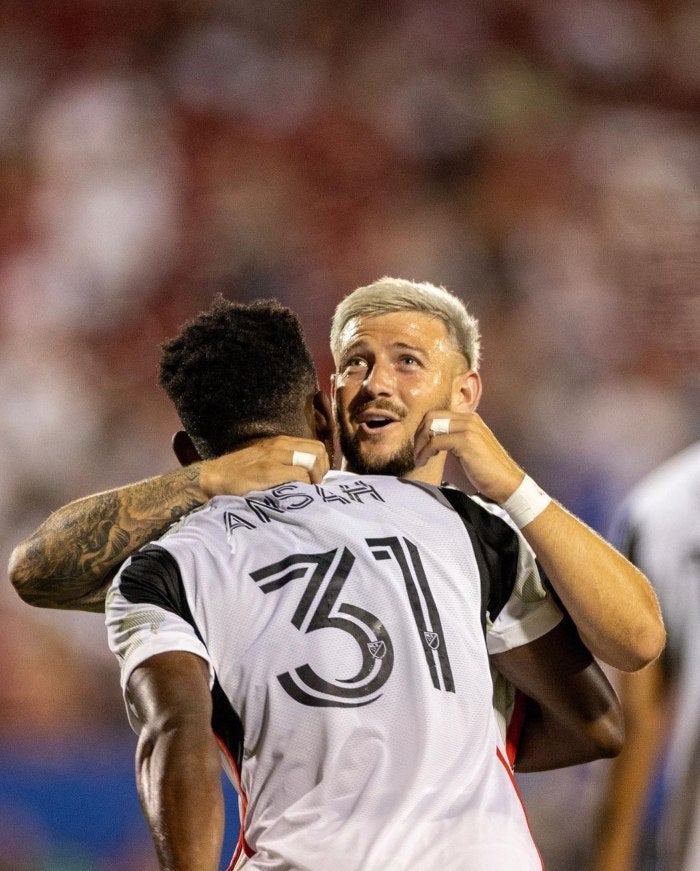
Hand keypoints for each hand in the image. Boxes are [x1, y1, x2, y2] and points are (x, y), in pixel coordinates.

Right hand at [198, 436, 329, 497]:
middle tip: (313, 486)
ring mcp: (275, 456)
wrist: (214, 478)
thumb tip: (309, 476)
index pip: (316, 446)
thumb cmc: (240, 475)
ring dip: (314, 478)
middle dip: (321, 470)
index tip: (315, 480)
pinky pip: (300, 475)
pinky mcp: (269, 470)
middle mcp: (280, 445)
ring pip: (312, 460)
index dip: (321, 464)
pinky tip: (294, 494)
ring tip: (306, 490)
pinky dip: (303, 486)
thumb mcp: (265, 460)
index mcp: (281, 442)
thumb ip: (285, 463)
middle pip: (319, 450)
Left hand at [413, 411, 522, 502]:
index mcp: (469, 418)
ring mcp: (468, 428)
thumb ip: (452, 438)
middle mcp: (469, 419)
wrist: (507, 482)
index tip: (420, 446)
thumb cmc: (486, 470)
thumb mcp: (467, 448)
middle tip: (417, 452)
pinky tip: (423, 462)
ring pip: (431, 426)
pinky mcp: (466, 441)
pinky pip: (435, 442)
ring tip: (420, 458)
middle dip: (419, 434)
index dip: (423, 429)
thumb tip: (431, 439)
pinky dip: (424, 452)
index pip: (437, 414)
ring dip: (420, 444)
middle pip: (431, 416)